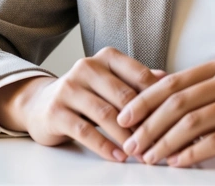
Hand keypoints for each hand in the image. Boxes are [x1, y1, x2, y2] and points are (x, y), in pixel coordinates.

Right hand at [0, 46, 163, 162]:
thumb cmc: (86, 94)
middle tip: (160, 141)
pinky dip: (104, 146)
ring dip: (126, 137)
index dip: (158, 100)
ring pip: (105, 114)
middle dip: (144, 121)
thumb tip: (171, 80)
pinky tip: (118, 157)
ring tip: (141, 153)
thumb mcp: (112, 83)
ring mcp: (69, 88)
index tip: (174, 120)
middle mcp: (86, 67)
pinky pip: (85, 131)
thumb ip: (138, 81)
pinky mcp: (56, 111)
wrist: (40, 104)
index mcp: (106, 58)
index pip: (139, 76)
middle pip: (124, 95)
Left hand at [117, 54, 214, 166]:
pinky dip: (191, 153)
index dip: (143, 100)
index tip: (123, 118)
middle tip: (129, 144)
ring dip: (163, 142)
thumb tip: (163, 102)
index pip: (172, 82)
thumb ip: (207, 92)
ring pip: (191, 121)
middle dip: (147, 124)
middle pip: (176, 101)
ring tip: (148, 158)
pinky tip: (177, 163)